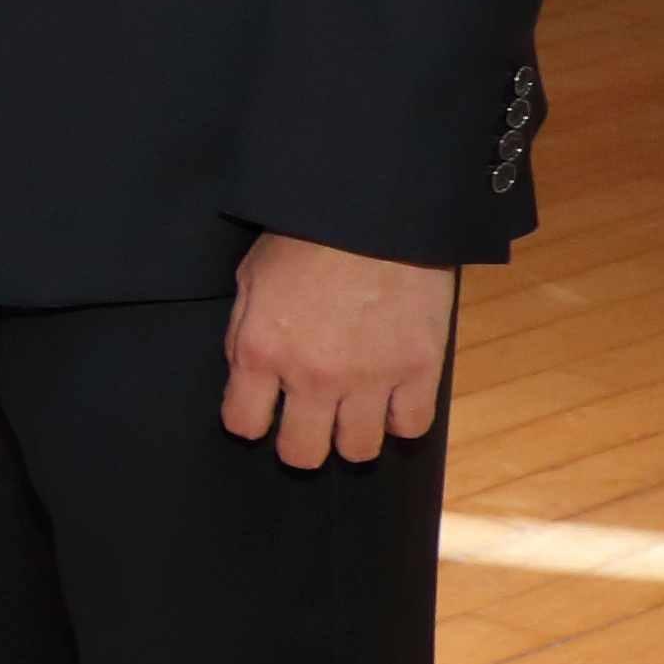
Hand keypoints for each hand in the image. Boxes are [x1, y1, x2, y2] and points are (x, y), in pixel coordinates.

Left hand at [223, 232, 452, 468]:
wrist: (374, 209)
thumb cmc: (305, 236)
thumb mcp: (251, 279)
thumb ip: (246, 333)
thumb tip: (249, 375)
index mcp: (262, 350)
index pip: (244, 425)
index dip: (251, 419)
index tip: (263, 409)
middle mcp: (312, 375)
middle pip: (302, 454)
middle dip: (301, 442)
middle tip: (310, 419)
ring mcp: (369, 377)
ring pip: (358, 450)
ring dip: (352, 435)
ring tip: (354, 411)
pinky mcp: (419, 368)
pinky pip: (411, 426)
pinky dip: (401, 418)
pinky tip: (392, 399)